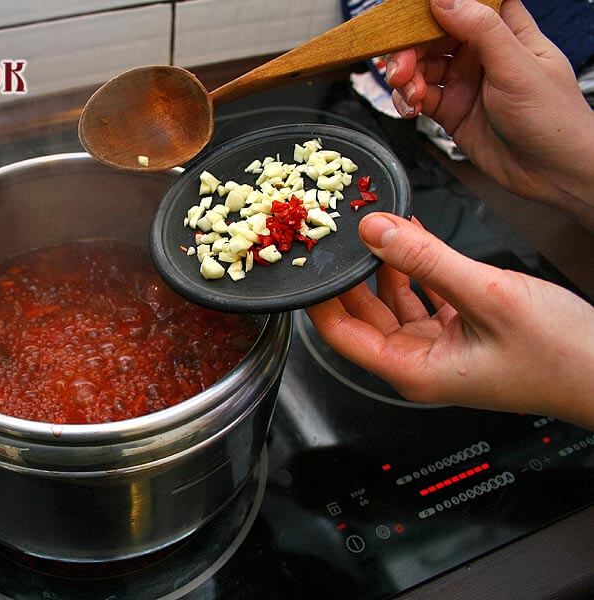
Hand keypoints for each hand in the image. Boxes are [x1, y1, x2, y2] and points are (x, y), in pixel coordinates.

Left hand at [306, 213, 593, 429]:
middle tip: (333, 237)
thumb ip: (426, 260)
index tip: (303, 265)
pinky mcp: (464, 332)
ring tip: (371, 228)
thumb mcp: (486, 295)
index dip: (317, 300)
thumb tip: (375, 230)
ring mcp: (442, 348)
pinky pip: (425, 297)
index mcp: (413, 369)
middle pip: (362, 316)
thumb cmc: (561, 356)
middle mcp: (420, 362)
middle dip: (348, 276)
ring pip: (393, 303)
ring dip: (383, 266)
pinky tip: (411, 239)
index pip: (340, 335)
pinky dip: (417, 269)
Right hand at [385, 0, 593, 228]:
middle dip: (411, 50)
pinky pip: (419, 96)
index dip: (438, 8)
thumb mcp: (517, 67)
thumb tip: (444, 1)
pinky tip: (411, 108)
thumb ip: (481, 30)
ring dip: (406, 77)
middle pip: (434, 36)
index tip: (411, 19)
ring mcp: (464, 82)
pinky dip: (408, 100)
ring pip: (421, 66)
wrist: (552, 173)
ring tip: (409, 93)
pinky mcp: (451, 110)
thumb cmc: (552, 117)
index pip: (467, 5)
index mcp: (506, 31)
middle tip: (400, 69)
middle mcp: (482, 53)